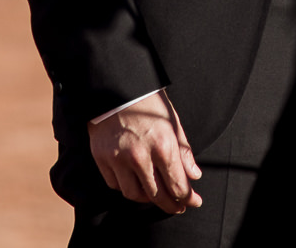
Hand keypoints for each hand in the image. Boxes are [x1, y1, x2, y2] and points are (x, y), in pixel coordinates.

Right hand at [90, 91, 203, 213]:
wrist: (117, 87)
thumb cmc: (148, 103)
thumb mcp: (173, 123)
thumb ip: (184, 152)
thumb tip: (194, 175)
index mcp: (163, 146)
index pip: (178, 185)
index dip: (187, 198)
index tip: (192, 202)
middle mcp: (140, 156)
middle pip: (157, 195)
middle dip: (170, 205)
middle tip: (177, 207)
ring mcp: (118, 159)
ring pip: (134, 194)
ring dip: (147, 198)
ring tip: (155, 194)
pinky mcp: (102, 159)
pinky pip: (115, 184)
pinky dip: (126, 186)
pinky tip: (135, 181)